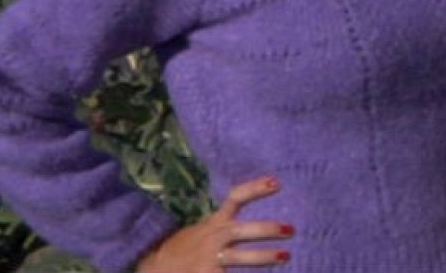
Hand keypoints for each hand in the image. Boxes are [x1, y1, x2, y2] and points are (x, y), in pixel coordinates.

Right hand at [137, 176, 292, 271]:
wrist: (155, 266)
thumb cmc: (187, 247)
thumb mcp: (205, 229)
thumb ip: (226, 222)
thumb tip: (259, 217)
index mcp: (215, 223)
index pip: (234, 199)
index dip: (254, 189)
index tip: (276, 182)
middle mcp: (213, 238)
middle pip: (241, 230)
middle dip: (266, 229)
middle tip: (291, 229)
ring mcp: (209, 259)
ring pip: (239, 257)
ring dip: (263, 257)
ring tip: (286, 255)